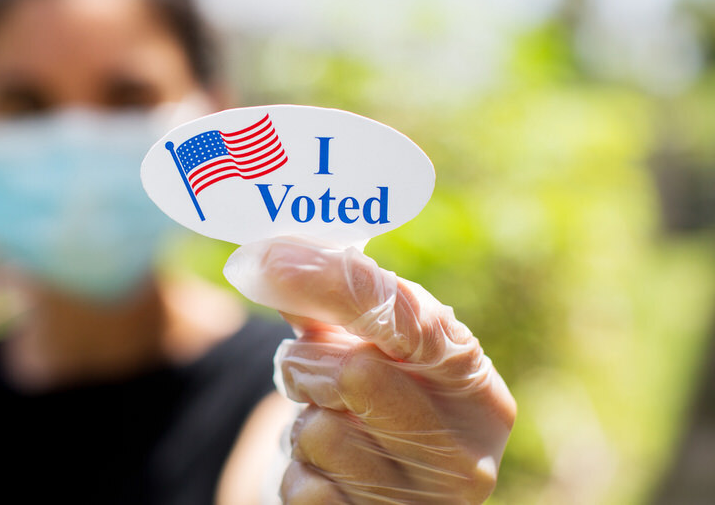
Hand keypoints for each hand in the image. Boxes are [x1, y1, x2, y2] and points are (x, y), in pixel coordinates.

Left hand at [223, 237, 515, 503]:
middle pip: (357, 376)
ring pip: (321, 434)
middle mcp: (465, 444)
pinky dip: (298, 473)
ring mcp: (427, 500)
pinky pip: (304, 489)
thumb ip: (329, 302)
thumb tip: (271, 257)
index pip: (406, 316)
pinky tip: (325, 473)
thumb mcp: (364, 345)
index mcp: (469, 375)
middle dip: (308, 365)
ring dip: (301, 423)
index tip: (267, 258)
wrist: (374, 493)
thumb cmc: (372, 402)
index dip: (332, 282)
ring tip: (326, 425)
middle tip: (306, 369)